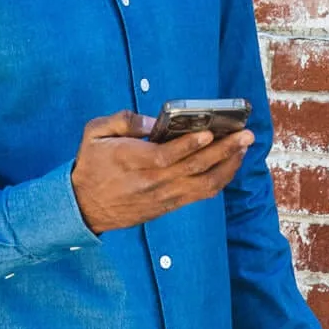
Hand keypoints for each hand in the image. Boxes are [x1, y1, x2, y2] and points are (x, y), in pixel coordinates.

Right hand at [70, 109, 253, 234]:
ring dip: (227, 166)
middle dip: (222, 151)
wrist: (84, 206)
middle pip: (192, 169)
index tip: (209, 133)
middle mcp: (150, 182)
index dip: (188, 146)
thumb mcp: (94, 133)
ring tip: (243, 147)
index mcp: (131, 161)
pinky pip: (200, 194)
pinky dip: (220, 180)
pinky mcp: (168, 205)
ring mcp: (162, 196)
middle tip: (244, 134)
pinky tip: (230, 164)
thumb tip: (151, 122)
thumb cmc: (91, 165)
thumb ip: (122, 121)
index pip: (165, 156)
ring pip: (202, 184)